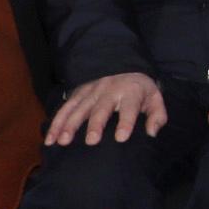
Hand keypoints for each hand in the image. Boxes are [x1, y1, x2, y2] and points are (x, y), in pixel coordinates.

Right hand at [44, 73, 167, 145]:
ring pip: (78, 108)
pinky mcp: (78, 93)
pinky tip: (50, 139)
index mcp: (130, 91)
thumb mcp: (154, 98)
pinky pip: (65, 108)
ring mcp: (91, 91)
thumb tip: (152, 133)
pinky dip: (56, 123)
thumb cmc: (140, 91)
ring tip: (63, 141)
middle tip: (91, 141)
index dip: (125, 122)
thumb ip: (157, 116)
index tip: (121, 138)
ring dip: (69, 124)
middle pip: (101, 108)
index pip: (129, 107)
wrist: (123, 67)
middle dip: (95, 124)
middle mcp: (109, 90)